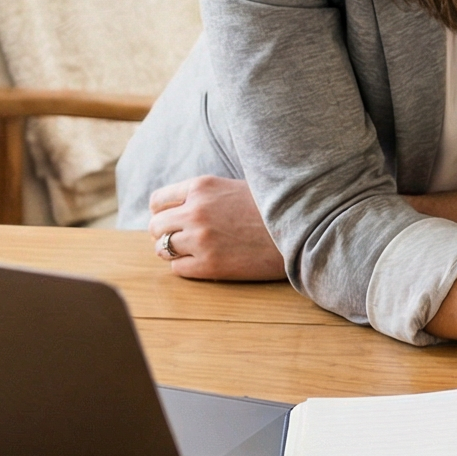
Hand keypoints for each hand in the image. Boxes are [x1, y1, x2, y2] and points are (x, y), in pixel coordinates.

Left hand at [148, 175, 285, 281]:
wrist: (300, 229)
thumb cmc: (270, 208)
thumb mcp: (233, 187)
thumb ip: (204, 195)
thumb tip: (177, 209)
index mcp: (201, 186)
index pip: (158, 201)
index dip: (163, 212)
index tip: (174, 219)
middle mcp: (196, 211)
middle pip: (156, 227)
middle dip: (166, 233)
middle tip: (183, 238)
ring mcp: (200, 239)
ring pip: (162, 249)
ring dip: (174, 251)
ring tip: (194, 251)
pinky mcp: (209, 265)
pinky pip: (178, 269)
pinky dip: (186, 267)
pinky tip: (205, 262)